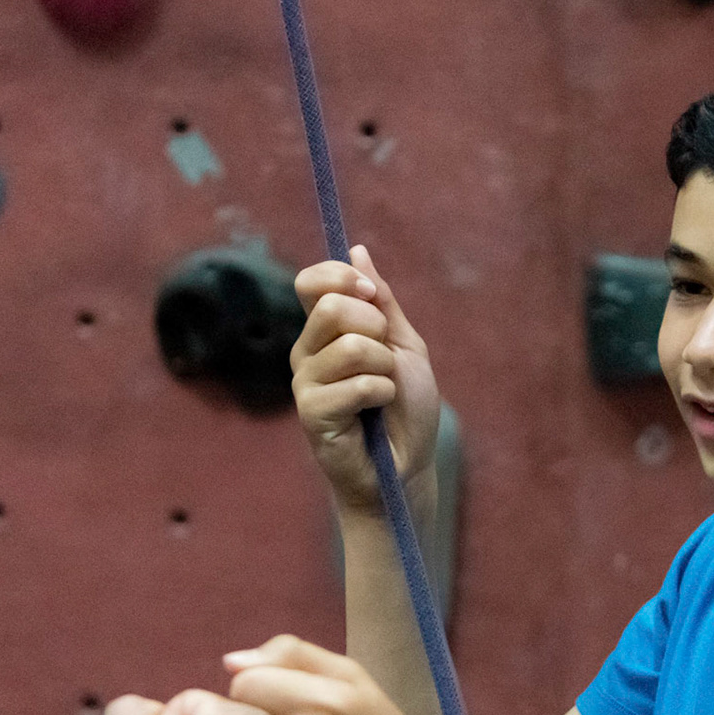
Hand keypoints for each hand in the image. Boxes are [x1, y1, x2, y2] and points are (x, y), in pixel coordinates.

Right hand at [290, 244, 440, 518]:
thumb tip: (357, 251)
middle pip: (331, 308)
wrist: (407, 463)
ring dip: (384, 368)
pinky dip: (381, 394)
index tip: (372, 297)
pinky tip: (376, 411)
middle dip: (376, 329)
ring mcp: (305, 382)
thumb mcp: (404, 345)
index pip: (311, 283)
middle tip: (386, 361)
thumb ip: (382, 301)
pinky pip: (356, 384)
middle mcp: (307, 351)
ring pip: (350, 346)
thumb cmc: (405, 408)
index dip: (342, 279)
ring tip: (382, 392)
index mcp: (325, 331)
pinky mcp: (311, 413)